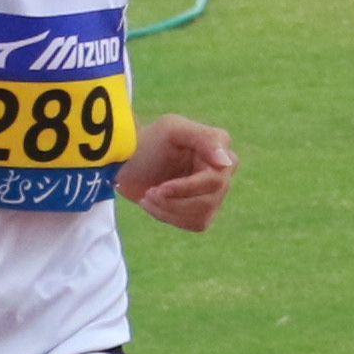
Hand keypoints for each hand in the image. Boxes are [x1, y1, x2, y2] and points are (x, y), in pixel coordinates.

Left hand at [118, 113, 237, 232]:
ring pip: (202, 214)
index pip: (216, 178)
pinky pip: (195, 223)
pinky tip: (154, 204)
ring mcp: (216, 191)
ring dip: (169, 208)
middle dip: (174, 199)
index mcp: (220, 146)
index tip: (162, 188)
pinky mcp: (204, 211)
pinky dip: (169, 216)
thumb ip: (204, 138)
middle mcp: (223, 169)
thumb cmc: (150, 142)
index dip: (188, 187)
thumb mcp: (172, 130)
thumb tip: (226, 162)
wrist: (127, 162)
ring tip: (148, 196)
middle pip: (208, 199)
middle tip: (150, 192)